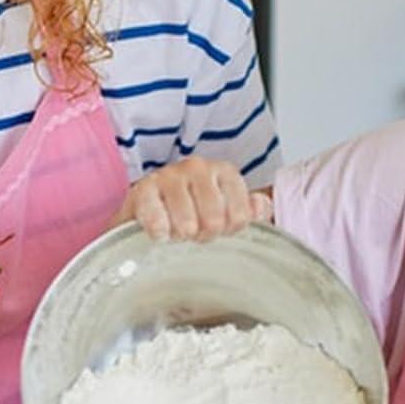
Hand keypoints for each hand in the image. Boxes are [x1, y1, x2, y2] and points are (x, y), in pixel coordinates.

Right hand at [111, 158, 272, 241]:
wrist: (147, 206)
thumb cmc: (192, 208)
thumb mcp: (226, 208)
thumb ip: (251, 210)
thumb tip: (261, 207)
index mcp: (224, 172)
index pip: (241, 213)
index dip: (231, 230)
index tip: (222, 232)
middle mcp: (198, 168)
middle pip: (215, 219)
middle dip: (205, 235)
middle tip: (196, 234)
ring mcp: (170, 176)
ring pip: (187, 222)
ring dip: (182, 235)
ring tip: (178, 233)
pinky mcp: (143, 189)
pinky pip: (157, 219)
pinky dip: (161, 233)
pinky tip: (161, 235)